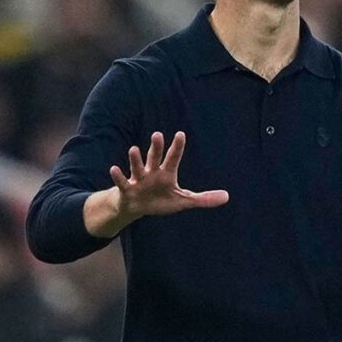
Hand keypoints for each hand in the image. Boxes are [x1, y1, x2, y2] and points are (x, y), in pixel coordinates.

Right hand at [108, 131, 228, 222]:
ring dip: (135, 159)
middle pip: (155, 157)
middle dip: (156, 147)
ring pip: (137, 167)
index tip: (180, 134)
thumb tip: (227, 197)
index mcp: (166, 174)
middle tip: (158, 134)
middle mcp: (152, 172)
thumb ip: (204, 198)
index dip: (177, 147)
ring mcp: (138, 180)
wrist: (137, 208)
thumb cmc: (161, 200)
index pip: (173, 158)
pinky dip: (118, 176)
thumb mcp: (183, 201)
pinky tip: (114, 169)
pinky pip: (123, 182)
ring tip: (134, 149)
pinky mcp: (127, 189)